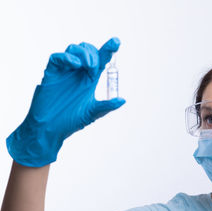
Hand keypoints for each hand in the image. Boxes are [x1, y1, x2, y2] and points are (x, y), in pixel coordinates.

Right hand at [6, 37, 125, 166]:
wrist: (51, 129)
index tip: (116, 42)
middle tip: (95, 66)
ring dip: (83, 53)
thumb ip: (107, 106)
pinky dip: (66, 57)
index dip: (108, 49)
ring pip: (73, 49)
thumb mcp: (93, 113)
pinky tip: (75, 65)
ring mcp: (65, 71)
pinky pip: (57, 58)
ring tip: (89, 67)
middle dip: (94, 53)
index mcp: (90, 79)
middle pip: (87, 50)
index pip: (101, 60)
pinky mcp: (51, 73)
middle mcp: (78, 72)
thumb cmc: (70, 120)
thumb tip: (122, 100)